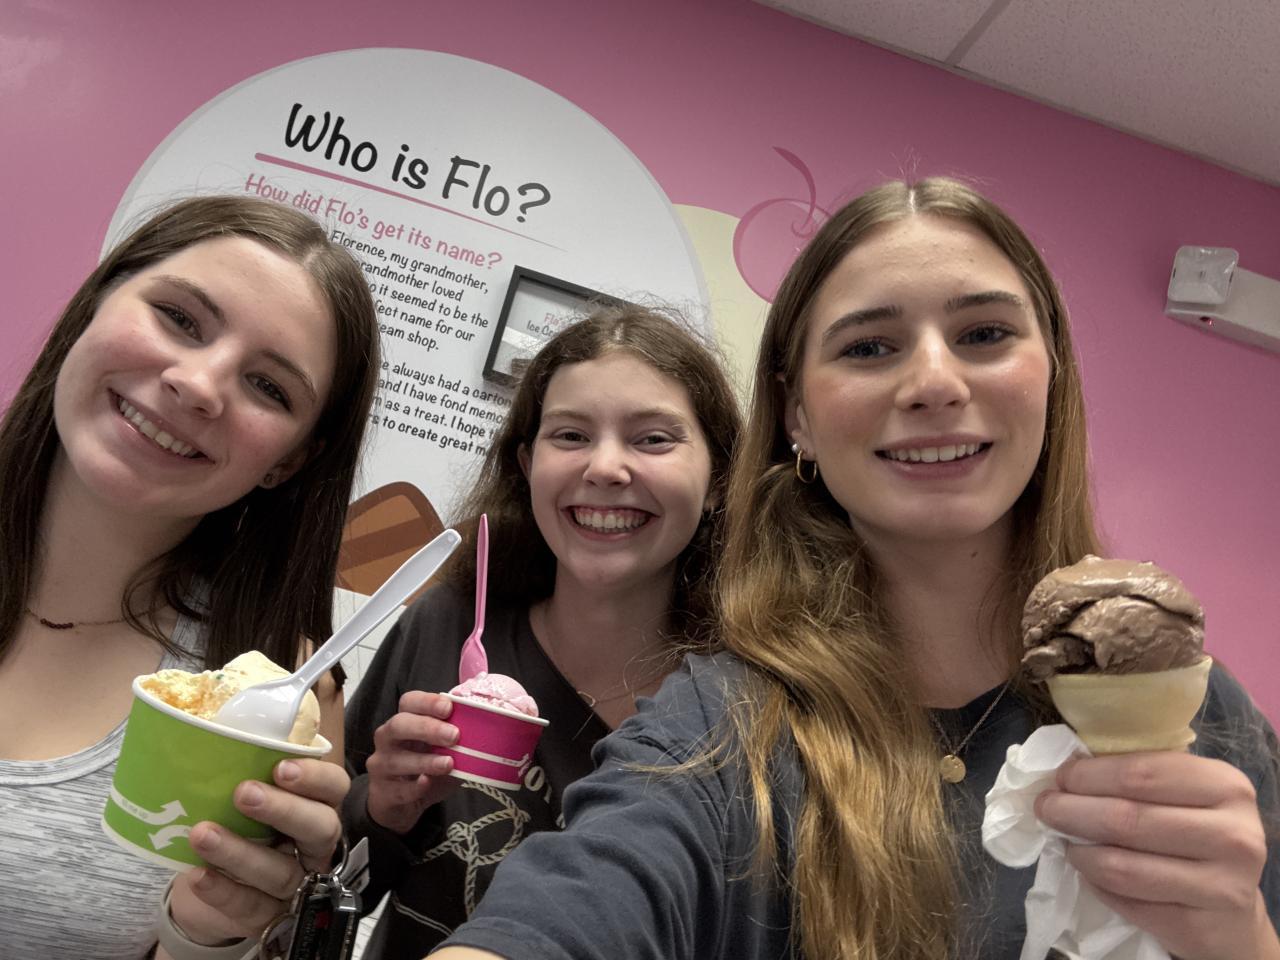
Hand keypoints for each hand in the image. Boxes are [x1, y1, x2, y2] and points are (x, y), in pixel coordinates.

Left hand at [169, 757, 347, 943]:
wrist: (216, 885)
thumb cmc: (237, 825)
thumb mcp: (247, 792)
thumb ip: (241, 766)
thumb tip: (200, 723)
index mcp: (317, 806)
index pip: (334, 787)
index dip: (315, 777)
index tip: (281, 766)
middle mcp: (315, 846)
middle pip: (321, 829)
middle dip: (284, 810)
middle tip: (243, 793)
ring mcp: (296, 885)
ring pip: (281, 872)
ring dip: (240, 852)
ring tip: (202, 834)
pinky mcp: (269, 918)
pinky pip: (252, 907)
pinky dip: (224, 891)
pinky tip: (198, 875)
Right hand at [365, 690, 461, 833]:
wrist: (399, 804)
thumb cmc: (425, 768)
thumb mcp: (442, 749)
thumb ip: (456, 735)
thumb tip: (488, 720)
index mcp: (404, 721)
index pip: (409, 702)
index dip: (427, 702)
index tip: (449, 707)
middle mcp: (387, 739)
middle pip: (399, 725)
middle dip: (427, 727)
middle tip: (454, 735)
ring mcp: (381, 766)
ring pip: (396, 759)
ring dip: (425, 760)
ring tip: (449, 763)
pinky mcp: (383, 792)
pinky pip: (397, 789)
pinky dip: (414, 787)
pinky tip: (427, 783)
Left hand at [1036, 751, 1279, 959]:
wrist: (1231, 912)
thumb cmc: (1196, 834)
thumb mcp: (1182, 793)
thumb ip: (1137, 776)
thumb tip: (1068, 770)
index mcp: (1226, 787)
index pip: (1141, 773)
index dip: (1089, 775)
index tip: (1060, 777)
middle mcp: (1233, 835)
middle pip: (1127, 818)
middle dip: (1071, 811)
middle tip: (1045, 808)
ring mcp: (1221, 886)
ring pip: (1121, 866)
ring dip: (1079, 853)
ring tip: (1065, 843)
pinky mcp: (1199, 927)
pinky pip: (1126, 901)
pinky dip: (1096, 884)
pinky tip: (1089, 872)